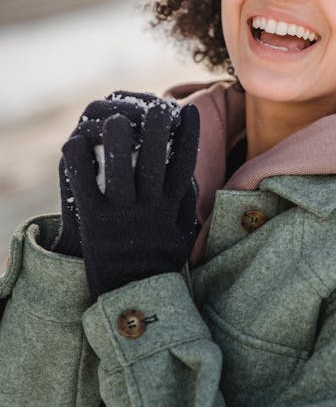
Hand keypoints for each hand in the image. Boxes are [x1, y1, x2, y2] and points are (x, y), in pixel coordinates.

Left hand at [61, 100, 199, 300]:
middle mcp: (149, 210)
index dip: (189, 136)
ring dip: (118, 140)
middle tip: (157, 106)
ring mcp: (122, 216)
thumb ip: (186, 205)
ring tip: (116, 116)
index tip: (188, 113)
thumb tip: (189, 175)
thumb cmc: (158, 262)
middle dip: (158, 129)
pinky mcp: (94, 223)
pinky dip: (79, 162)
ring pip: (120, 169)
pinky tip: (75, 141)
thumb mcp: (181, 235)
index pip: (185, 165)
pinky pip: (84, 186)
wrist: (133, 300)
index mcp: (171, 210)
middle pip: (155, 161)